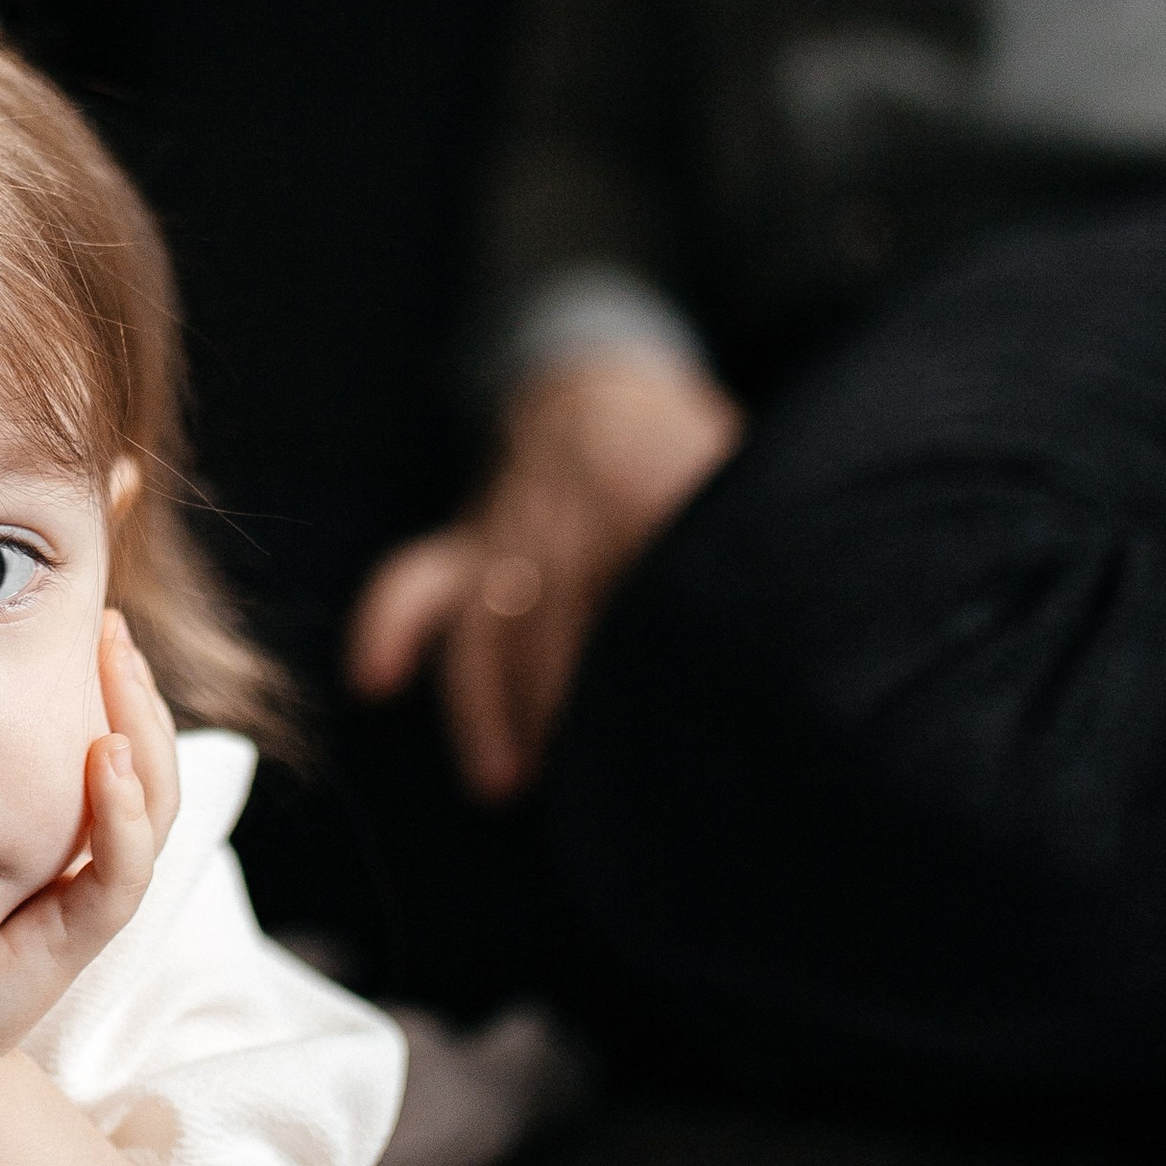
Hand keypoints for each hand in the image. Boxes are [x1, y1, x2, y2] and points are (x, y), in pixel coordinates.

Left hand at [0, 615, 179, 1086]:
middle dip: (136, 693)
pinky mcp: (72, 943)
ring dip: (143, 736)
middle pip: (149, 768)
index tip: (96, 621)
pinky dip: (121, 817)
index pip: (117, 748)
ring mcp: (86, 905)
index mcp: (63, 840)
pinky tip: (104, 759)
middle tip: (111, 628)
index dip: (118, 688)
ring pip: (151, 810)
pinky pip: (118, 875)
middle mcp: (87, 867)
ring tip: (120, 671)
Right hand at [347, 353, 743, 802]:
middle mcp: (563, 506)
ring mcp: (508, 523)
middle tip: (592, 782)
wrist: (602, 383)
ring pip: (486, 616)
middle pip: (555, 611)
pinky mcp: (469, 542)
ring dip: (487, 701)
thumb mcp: (730, 472)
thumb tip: (788, 628)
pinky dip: (392, 628)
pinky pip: (417, 579)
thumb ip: (749, 534)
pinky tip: (378, 681)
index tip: (661, 718)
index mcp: (636, 484)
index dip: (642, 649)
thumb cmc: (687, 451)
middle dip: (563, 696)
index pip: (636, 579)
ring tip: (504, 781)